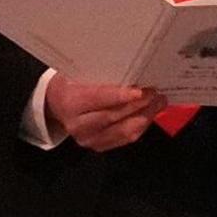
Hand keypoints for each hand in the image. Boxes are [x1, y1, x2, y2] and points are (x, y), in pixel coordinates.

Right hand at [45, 73, 165, 151]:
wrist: (56, 104)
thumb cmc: (72, 83)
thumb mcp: (79, 73)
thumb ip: (102, 75)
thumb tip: (133, 70)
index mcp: (71, 103)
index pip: (99, 99)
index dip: (121, 96)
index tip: (140, 91)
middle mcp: (78, 125)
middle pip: (115, 116)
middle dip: (139, 105)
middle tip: (156, 92)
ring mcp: (89, 139)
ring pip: (125, 131)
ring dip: (146, 116)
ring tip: (159, 101)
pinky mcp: (99, 146)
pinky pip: (126, 138)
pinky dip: (141, 125)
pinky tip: (149, 112)